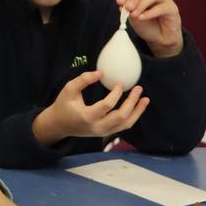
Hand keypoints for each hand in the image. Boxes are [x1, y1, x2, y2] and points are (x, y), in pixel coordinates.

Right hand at [32, 70, 149, 144]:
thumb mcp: (69, 90)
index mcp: (87, 117)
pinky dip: (133, 116)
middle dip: (132, 102)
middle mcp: (97, 127)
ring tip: (145, 99)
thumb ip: (83, 79)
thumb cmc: (63, 105)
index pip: (107, 106)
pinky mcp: (106, 133)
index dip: (116, 94)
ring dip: (137, 111)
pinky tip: (138, 106)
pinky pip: (123, 126)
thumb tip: (102, 73)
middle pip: (121, 117)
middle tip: (138, 88)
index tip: (120, 83)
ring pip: (126, 124)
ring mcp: (103, 132)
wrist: (59, 125)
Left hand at [117, 0, 182, 56]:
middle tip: (128, 8)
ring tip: (134, 15)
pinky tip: (142, 18)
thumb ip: (128, 11)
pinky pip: (162, 7)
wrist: (160, 38)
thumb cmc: (147, 25)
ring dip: (142, 4)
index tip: (119, 3)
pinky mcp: (172, 8)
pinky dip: (150, 12)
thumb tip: (122, 5)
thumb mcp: (133, 17)